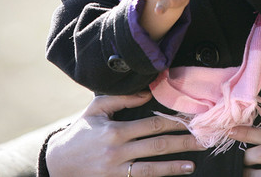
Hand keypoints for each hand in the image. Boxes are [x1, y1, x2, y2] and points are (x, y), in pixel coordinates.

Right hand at [46, 92, 204, 176]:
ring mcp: (117, 170)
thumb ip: (121, 99)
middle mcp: (118, 151)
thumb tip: (147, 92)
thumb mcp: (96, 109)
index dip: (173, 122)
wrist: (58, 163)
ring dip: (174, 166)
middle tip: (202, 140)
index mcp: (115, 131)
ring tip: (192, 163)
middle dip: (183, 142)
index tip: (190, 120)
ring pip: (152, 168)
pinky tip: (172, 175)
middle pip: (157, 145)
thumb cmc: (80, 132)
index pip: (152, 124)